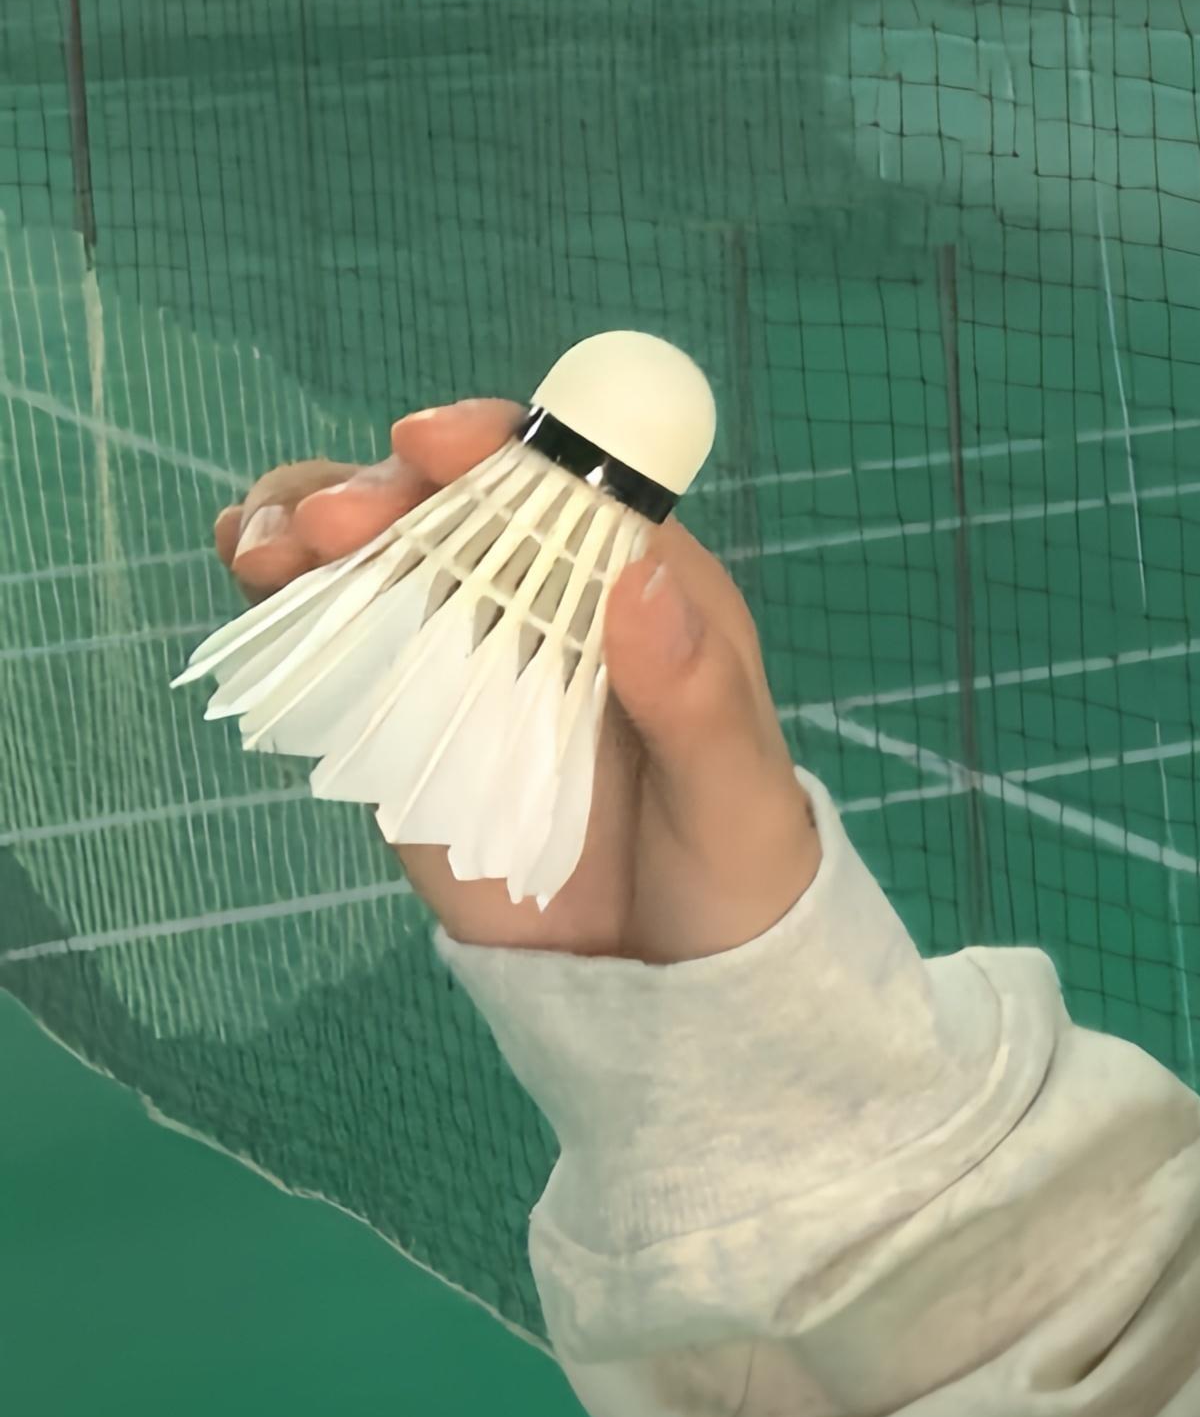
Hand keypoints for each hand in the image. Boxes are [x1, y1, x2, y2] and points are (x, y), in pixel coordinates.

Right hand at [214, 401, 817, 959]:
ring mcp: (461, 650)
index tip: (428, 442)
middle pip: (447, 503)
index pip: (562, 481)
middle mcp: (543, 598)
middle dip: (379, 490)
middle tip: (330, 525)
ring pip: (374, 552)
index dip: (492, 444)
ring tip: (267, 550)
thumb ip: (695, 694)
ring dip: (307, 522)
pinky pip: (334, 633)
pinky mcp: (399, 714)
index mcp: (636, 585)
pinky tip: (249, 576)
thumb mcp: (734, 790)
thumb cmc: (730, 866)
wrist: (660, 975)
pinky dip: (283, 592)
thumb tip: (639, 580)